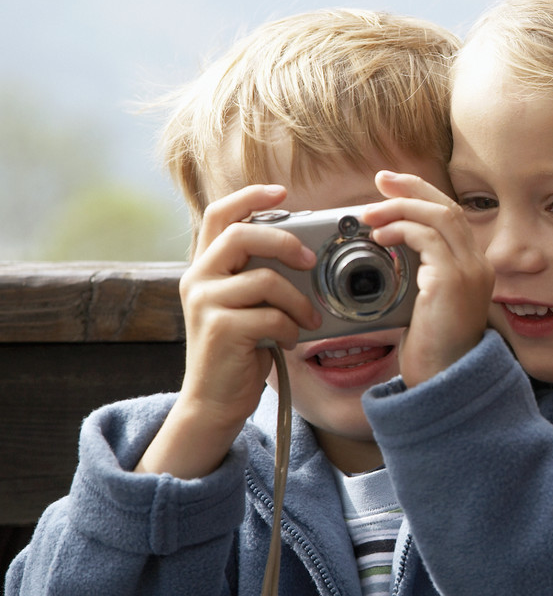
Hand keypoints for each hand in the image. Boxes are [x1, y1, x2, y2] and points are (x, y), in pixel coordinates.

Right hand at [135, 185, 320, 477]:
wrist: (214, 403)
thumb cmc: (240, 352)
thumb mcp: (246, 305)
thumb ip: (261, 276)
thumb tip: (307, 253)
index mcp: (204, 267)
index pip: (219, 214)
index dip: (250, 197)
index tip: (282, 192)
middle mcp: (198, 279)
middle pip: (243, 236)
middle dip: (285, 242)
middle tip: (311, 260)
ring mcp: (205, 304)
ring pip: (265, 280)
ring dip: (298, 300)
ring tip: (307, 319)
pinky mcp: (220, 330)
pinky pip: (272, 316)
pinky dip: (290, 328)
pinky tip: (288, 342)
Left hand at [362, 171, 493, 386]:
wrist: (443, 380)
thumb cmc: (430, 349)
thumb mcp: (424, 302)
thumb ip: (416, 273)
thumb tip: (385, 246)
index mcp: (473, 268)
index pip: (451, 216)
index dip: (422, 195)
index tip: (391, 185)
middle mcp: (478, 265)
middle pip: (448, 208)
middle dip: (411, 188)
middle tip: (380, 181)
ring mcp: (470, 272)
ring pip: (439, 217)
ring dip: (400, 209)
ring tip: (370, 215)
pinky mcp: (453, 281)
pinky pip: (428, 239)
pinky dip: (401, 230)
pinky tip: (381, 237)